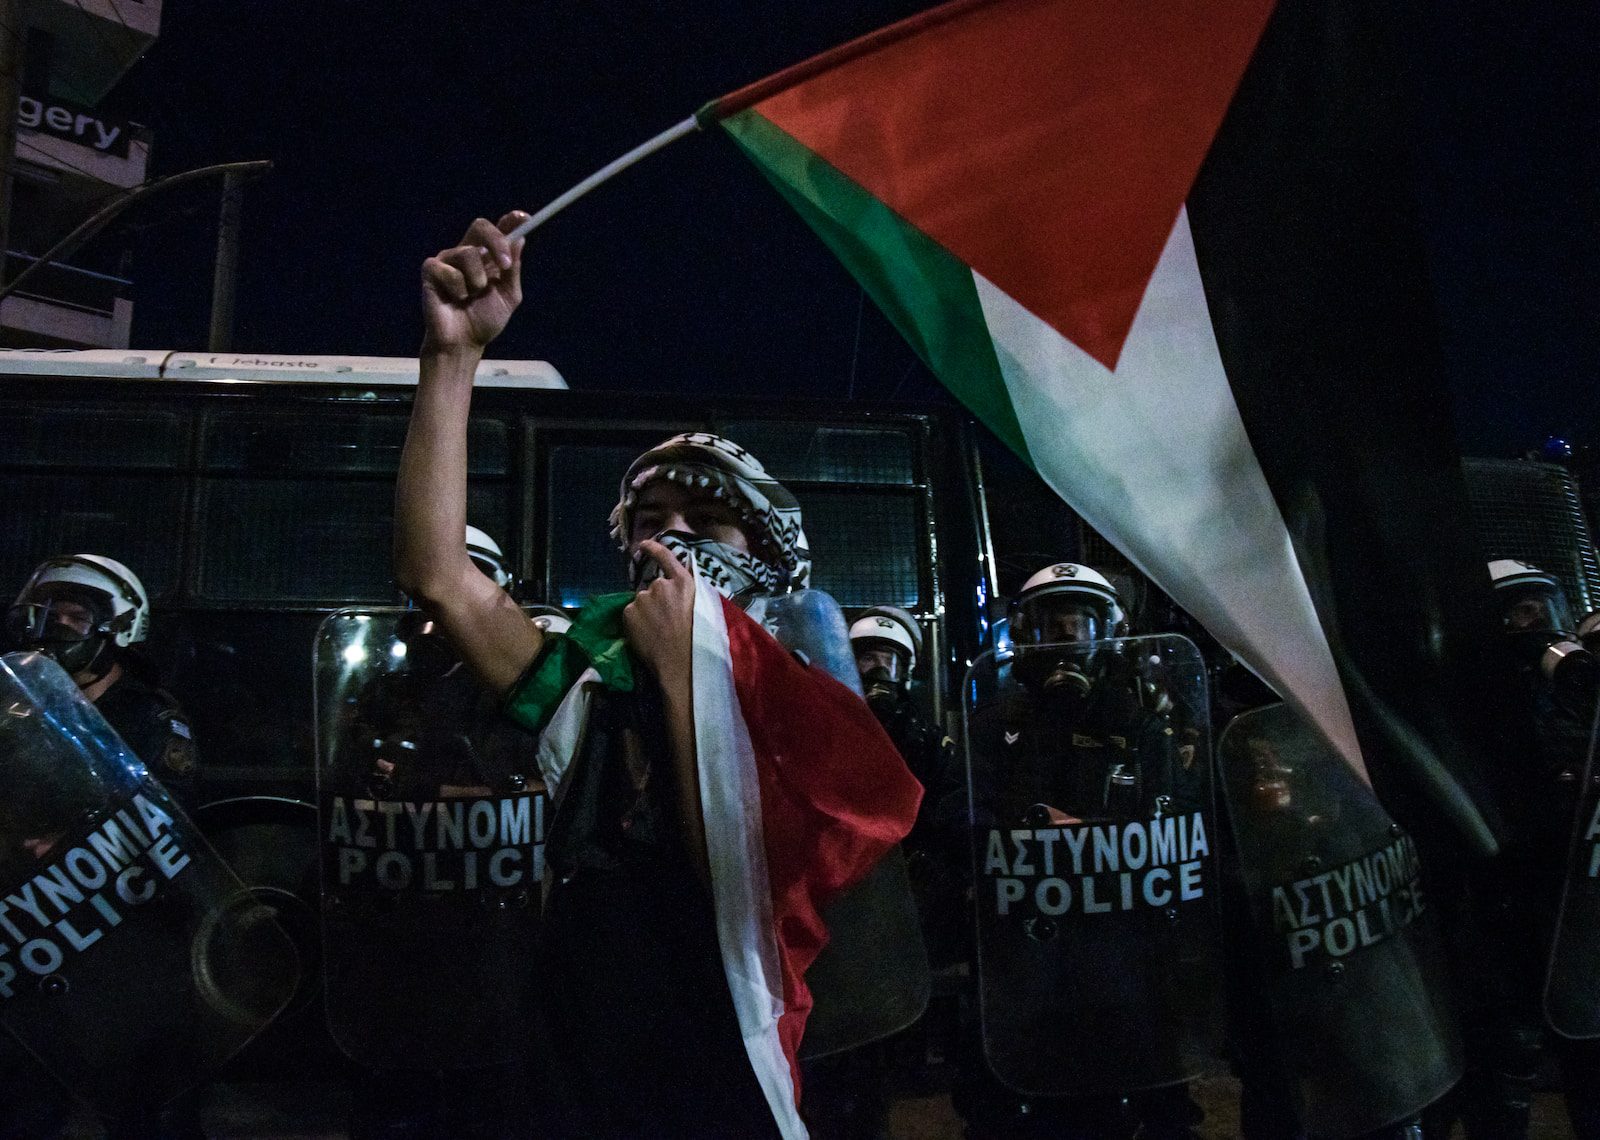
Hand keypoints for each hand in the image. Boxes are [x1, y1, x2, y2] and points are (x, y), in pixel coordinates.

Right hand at [421, 211, 525, 353]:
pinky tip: (454, 299)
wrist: (464, 343)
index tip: (524, 218)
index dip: (511, 221)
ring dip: (477, 280)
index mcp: (488, 257)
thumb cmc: (484, 320)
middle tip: (505, 265)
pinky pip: (449, 270)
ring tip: (471, 297)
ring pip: (468, 253)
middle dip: (496, 242)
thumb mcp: (508, 296)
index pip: (499, 230)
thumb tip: (519, 239)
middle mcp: (468, 253)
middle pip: (480, 226)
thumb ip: (513, 270)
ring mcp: (448, 260)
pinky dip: (458, 289)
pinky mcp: (431, 270)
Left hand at [622, 540, 695, 682]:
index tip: (644, 544)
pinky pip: (631, 615)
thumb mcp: (704, 608)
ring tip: (656, 633)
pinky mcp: (629, 611)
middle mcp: (661, 584)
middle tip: (665, 622)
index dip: (654, 549)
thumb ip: (688, 594)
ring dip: (646, 613)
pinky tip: (646, 636)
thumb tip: (677, 588)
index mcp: (684, 583)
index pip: (666, 557)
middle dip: (656, 601)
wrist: (681, 662)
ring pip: (641, 603)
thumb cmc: (699, 640)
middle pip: (653, 588)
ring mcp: (643, 597)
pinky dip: (635, 623)